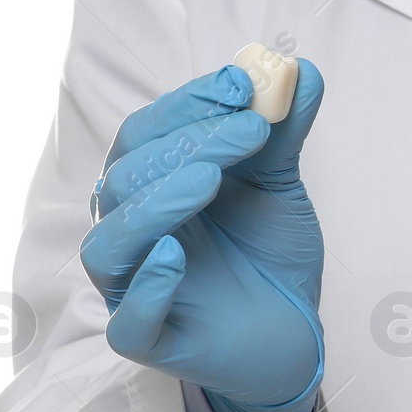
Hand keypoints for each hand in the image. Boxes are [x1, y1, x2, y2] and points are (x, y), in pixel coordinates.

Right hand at [79, 61, 326, 411]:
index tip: (243, 86)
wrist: (295, 330)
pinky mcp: (150, 340)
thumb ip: (282, 132)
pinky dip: (147, 286)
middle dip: (188, 145)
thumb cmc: (268, 254)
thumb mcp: (279, 185)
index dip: (188, 104)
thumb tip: (302, 70)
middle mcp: (131, 232)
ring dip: (156, 204)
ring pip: (110, 243)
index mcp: (150, 187)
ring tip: (208, 181)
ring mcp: (134, 288)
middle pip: (126, 178)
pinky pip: (128, 320)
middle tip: (250, 130)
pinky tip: (174, 258)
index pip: (145, 133)